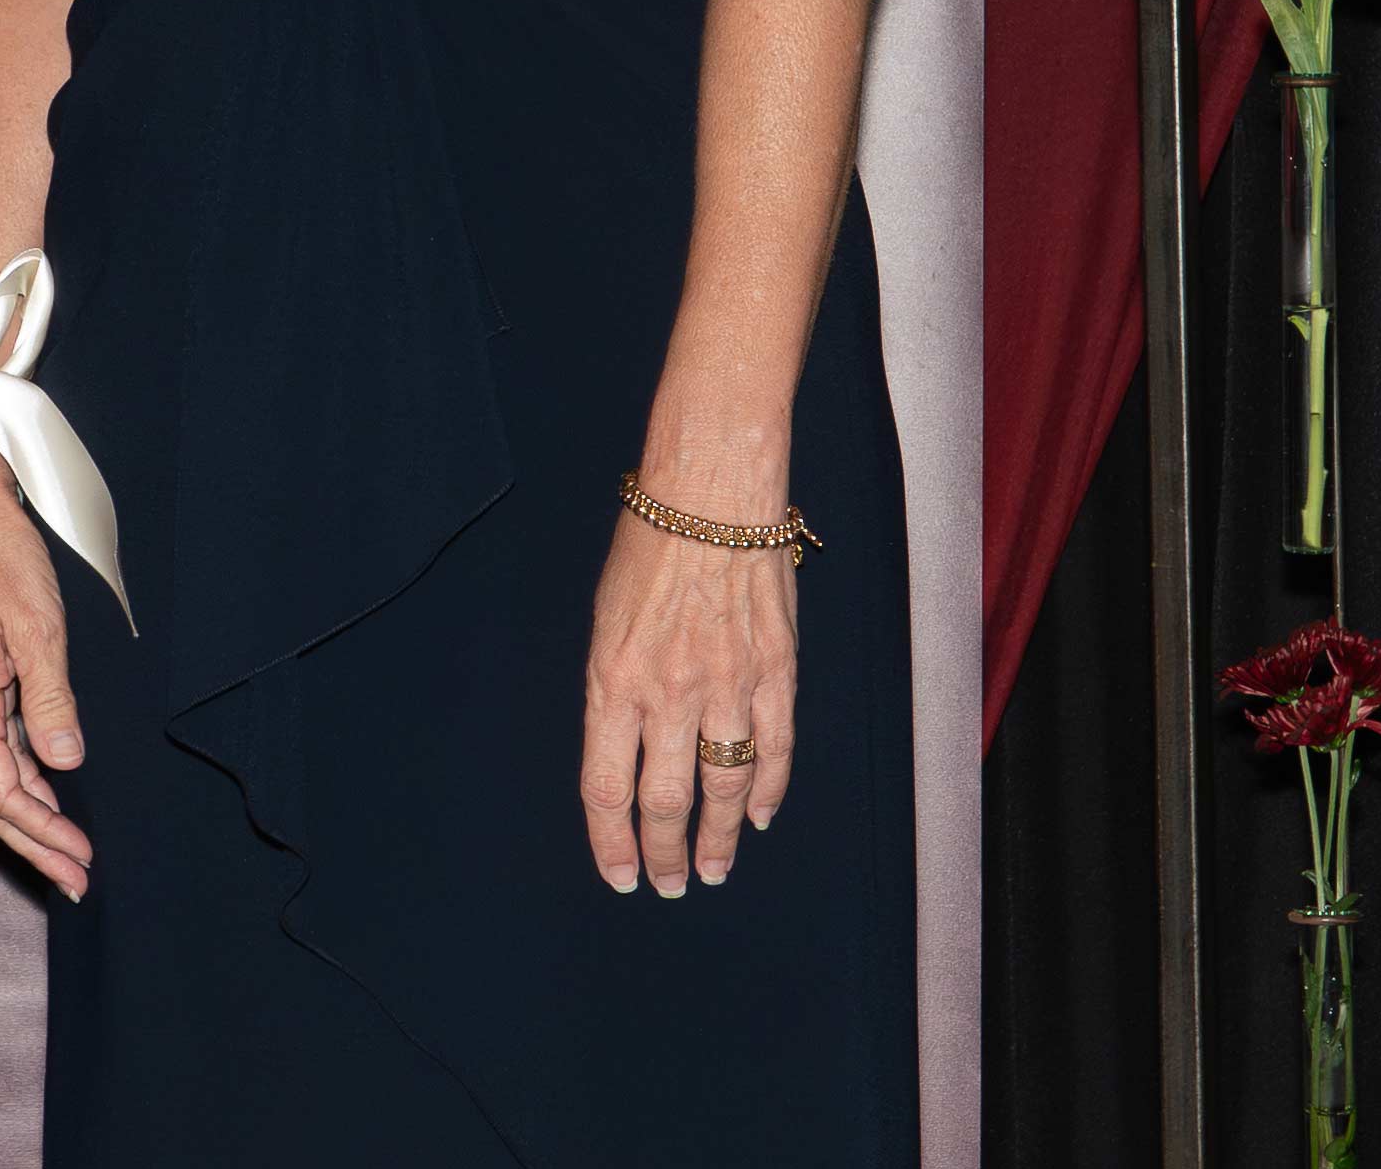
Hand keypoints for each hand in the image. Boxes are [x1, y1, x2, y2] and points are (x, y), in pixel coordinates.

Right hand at [0, 415, 92, 898]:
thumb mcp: (37, 624)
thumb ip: (50, 699)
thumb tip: (64, 762)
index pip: (0, 792)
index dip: (40, 833)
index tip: (80, 861)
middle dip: (34, 843)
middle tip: (78, 879)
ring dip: (28, 815)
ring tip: (68, 850)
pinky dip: (18, 777)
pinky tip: (46, 789)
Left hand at [580, 511, 797, 897]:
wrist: (712, 496)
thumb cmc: (648, 546)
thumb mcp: (605, 617)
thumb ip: (616, 685)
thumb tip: (626, 746)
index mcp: (614, 678)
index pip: (606, 786)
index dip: (611, 841)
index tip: (619, 874)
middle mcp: (668, 693)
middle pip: (664, 801)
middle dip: (663, 853)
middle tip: (667, 883)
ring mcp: (727, 687)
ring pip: (722, 788)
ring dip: (716, 839)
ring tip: (711, 869)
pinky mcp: (775, 675)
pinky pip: (772, 750)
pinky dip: (766, 792)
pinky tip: (756, 816)